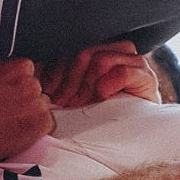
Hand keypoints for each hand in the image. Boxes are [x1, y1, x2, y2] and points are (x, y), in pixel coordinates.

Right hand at [0, 59, 52, 167]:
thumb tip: (3, 80)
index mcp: (14, 66)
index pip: (27, 73)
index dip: (17, 88)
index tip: (8, 98)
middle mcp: (29, 80)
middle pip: (35, 90)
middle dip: (24, 101)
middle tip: (7, 114)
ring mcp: (37, 101)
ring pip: (41, 108)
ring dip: (30, 116)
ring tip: (9, 127)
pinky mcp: (41, 121)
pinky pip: (47, 125)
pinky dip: (36, 132)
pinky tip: (16, 135)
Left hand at [37, 41, 159, 107]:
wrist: (130, 135)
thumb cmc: (95, 113)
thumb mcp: (72, 92)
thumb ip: (58, 77)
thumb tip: (32, 72)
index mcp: (99, 47)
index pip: (73, 44)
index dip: (57, 66)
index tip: (48, 89)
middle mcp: (117, 49)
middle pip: (84, 51)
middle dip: (69, 79)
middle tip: (62, 101)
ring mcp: (134, 61)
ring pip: (100, 59)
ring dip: (86, 84)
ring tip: (80, 103)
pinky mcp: (147, 77)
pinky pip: (123, 71)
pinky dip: (108, 84)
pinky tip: (101, 96)